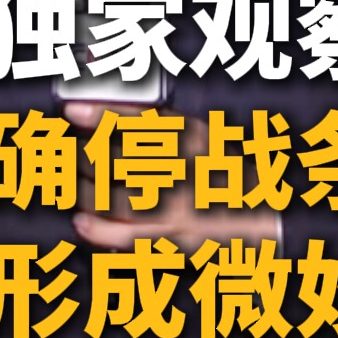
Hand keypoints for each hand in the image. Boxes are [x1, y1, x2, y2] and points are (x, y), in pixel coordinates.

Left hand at [62, 101, 280, 251]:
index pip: (140, 121)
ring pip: (114, 198)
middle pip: (118, 159)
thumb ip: (155, 119)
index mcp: (191, 138)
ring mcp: (177, 207)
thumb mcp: (201, 135)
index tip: (71, 111)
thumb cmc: (227, 174)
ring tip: (75, 187)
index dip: (100, 114)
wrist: (266, 220)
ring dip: (84, 192)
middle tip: (71, 154)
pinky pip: (127, 237)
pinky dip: (97, 230)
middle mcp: (184, 170)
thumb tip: (109, 98)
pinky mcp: (174, 239)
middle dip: (84, 156)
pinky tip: (81, 222)